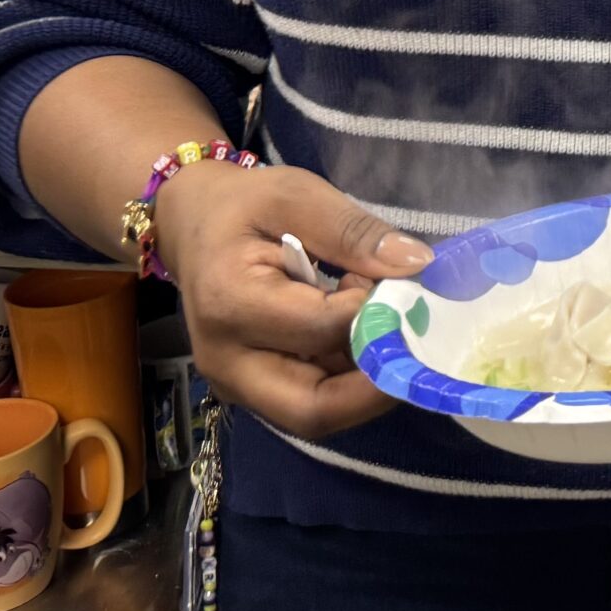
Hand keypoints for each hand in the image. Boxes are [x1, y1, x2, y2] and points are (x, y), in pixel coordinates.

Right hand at [152, 162, 435, 440]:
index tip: (397, 281)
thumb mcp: (298, 196)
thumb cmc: (244, 206)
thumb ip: (354, 231)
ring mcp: (236, 384)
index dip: (372, 314)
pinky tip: (365, 334)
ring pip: (316, 414)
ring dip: (365, 382)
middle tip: (416, 341)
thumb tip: (416, 264)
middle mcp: (226, 361)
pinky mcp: (252, 389)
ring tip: (385, 326)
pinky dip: (349, 379)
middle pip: (312, 409)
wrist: (194, 225)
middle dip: (376, 386)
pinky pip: (310, 400)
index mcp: (231, 304)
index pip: (320, 331)